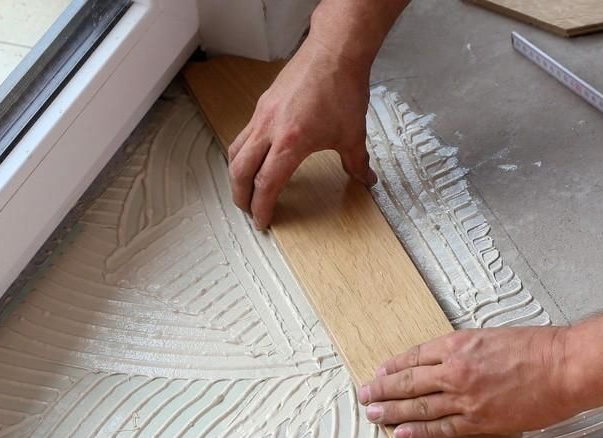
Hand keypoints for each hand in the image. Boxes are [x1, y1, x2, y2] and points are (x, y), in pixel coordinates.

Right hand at [227, 35, 376, 229]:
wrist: (334, 51)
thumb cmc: (342, 88)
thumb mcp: (353, 134)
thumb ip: (357, 162)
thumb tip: (366, 179)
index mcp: (290, 142)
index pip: (266, 184)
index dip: (262, 207)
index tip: (262, 221)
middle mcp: (269, 129)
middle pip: (240, 171)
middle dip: (241, 195)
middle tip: (248, 210)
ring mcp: (263, 115)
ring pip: (236, 150)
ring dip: (237, 174)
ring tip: (245, 188)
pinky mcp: (263, 104)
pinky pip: (245, 134)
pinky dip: (245, 152)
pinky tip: (258, 157)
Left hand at [357, 327, 575, 437]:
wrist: (565, 367)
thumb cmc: (538, 348)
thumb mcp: (493, 336)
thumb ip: (467, 349)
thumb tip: (447, 360)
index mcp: (459, 344)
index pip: (415, 357)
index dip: (393, 367)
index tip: (379, 374)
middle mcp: (456, 370)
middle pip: (408, 382)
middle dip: (382, 390)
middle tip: (364, 397)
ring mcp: (466, 397)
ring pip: (419, 406)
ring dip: (392, 412)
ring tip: (374, 416)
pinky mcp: (480, 421)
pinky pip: (442, 428)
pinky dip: (420, 432)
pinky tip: (403, 434)